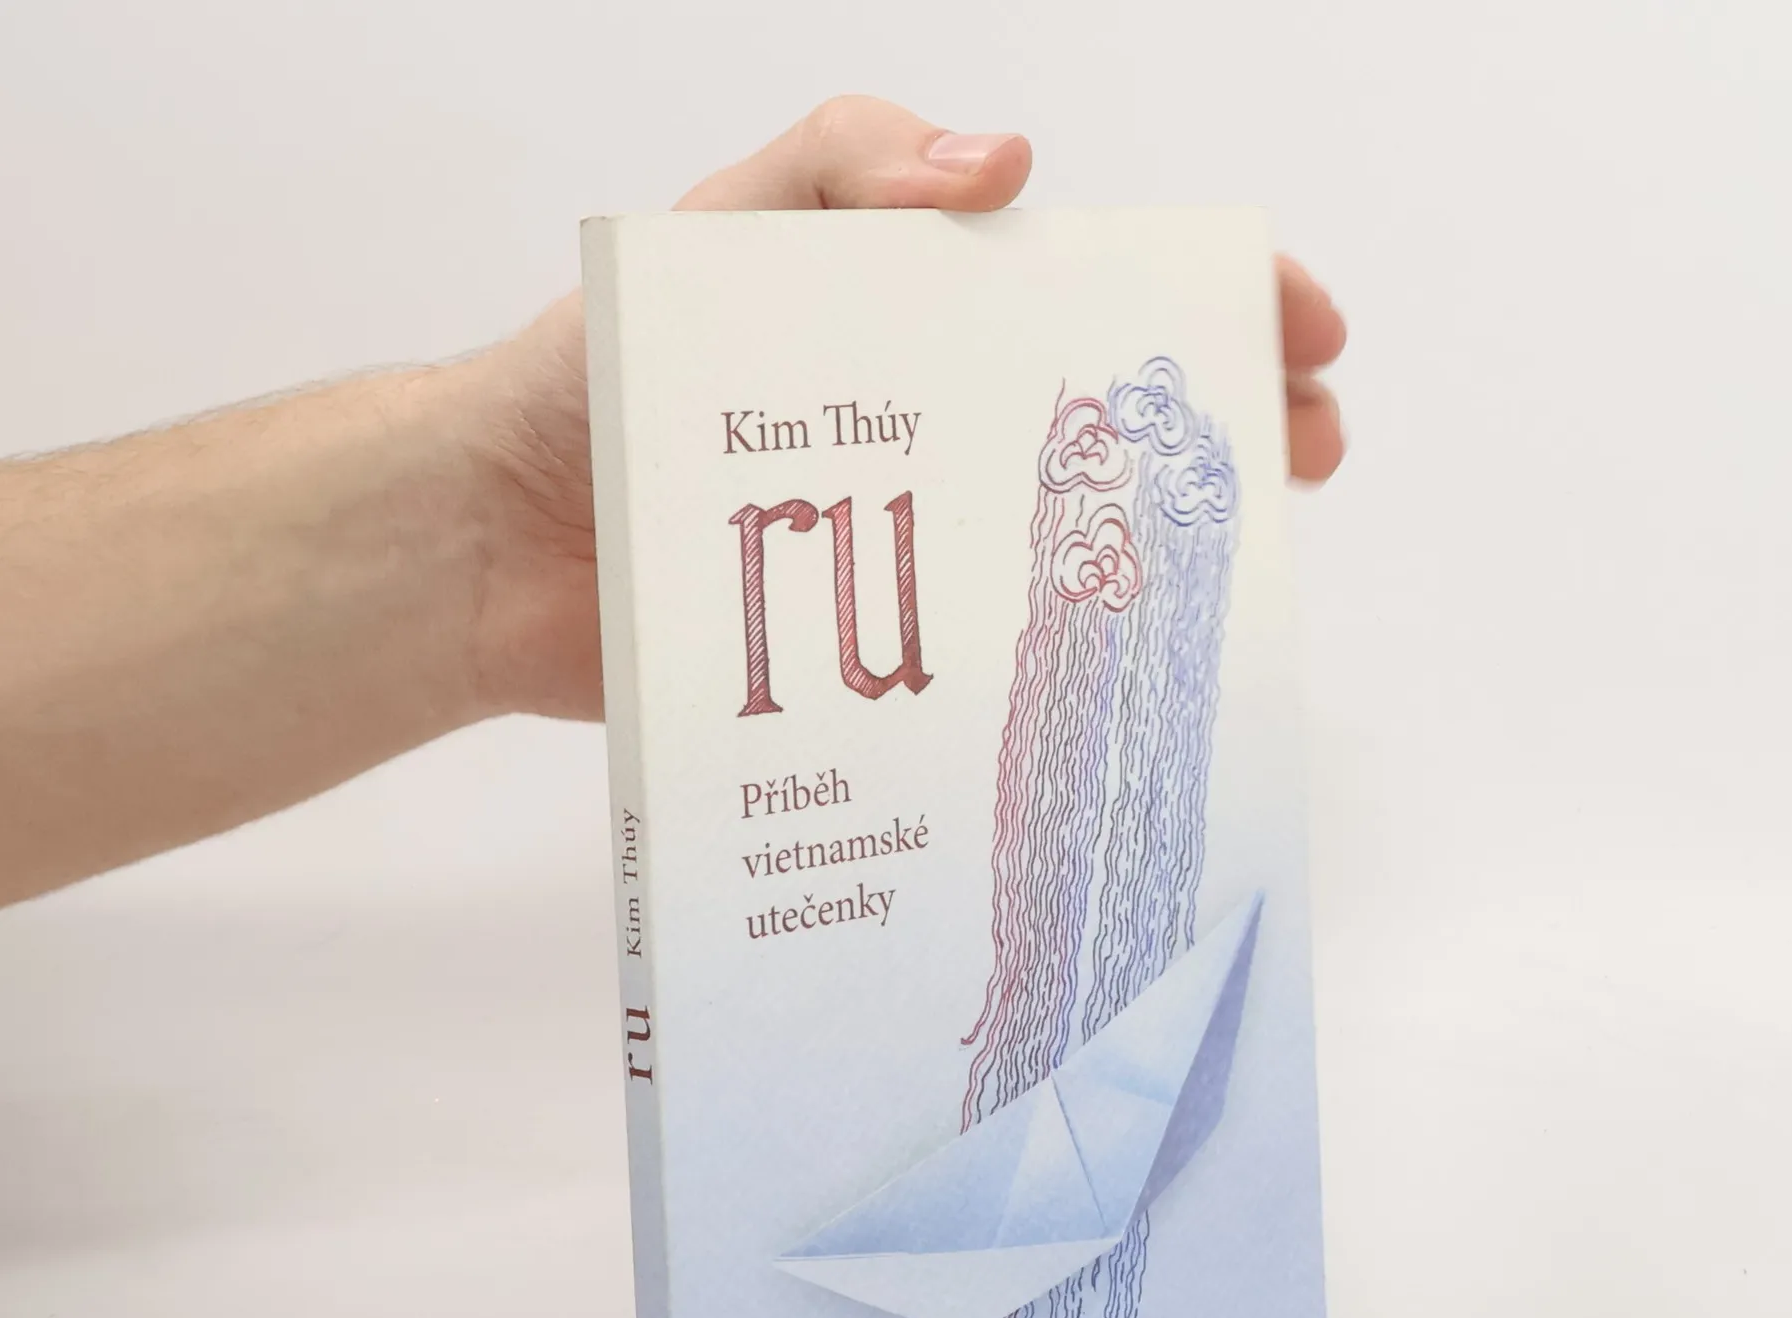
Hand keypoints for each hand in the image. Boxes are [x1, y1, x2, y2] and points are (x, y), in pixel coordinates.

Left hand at [458, 95, 1346, 722]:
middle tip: (1304, 451)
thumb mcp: (718, 232)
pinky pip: (986, 654)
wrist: (487, 547)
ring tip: (1241, 562)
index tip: (1295, 332)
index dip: (1208, 303)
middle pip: (1113, 420)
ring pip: (1073, 543)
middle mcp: (932, 433)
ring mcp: (912, 549)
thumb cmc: (589, 374)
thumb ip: (844, 173)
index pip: (1096, 292)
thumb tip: (1008, 170)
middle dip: (1224, 426)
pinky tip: (1126, 674)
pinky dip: (1065, 660)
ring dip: (1173, 547)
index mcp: (914, 320)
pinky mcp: (876, 653)